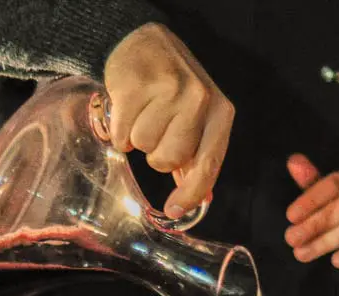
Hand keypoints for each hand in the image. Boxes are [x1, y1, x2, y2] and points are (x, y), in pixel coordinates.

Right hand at [104, 23, 234, 217]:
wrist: (143, 42)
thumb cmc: (172, 86)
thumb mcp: (197, 116)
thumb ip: (198, 156)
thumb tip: (200, 199)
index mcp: (220, 112)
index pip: (208, 166)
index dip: (190, 194)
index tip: (174, 211)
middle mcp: (199, 100)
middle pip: (169, 160)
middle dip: (156, 154)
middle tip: (156, 130)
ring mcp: (168, 91)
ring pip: (143, 147)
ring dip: (136, 138)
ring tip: (142, 114)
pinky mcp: (136, 87)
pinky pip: (121, 134)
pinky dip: (118, 130)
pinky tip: (127, 110)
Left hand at [283, 154, 338, 268]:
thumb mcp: (329, 194)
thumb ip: (312, 181)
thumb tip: (293, 161)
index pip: (335, 183)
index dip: (311, 199)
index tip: (290, 216)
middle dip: (314, 224)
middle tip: (291, 238)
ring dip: (325, 242)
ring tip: (301, 253)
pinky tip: (335, 261)